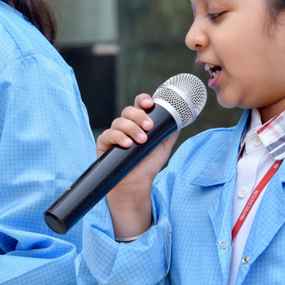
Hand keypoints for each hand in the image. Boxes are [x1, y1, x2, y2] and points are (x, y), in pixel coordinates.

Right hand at [97, 94, 179, 239]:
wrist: (136, 184)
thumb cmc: (148, 165)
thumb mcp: (163, 146)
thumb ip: (169, 132)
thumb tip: (180, 118)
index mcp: (138, 123)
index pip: (138, 105)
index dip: (143, 100)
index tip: (150, 104)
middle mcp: (125, 126)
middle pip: (128, 110)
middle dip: (139, 116)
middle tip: (149, 127)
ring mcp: (114, 134)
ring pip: (119, 121)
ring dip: (132, 128)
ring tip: (141, 141)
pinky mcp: (104, 144)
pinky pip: (108, 134)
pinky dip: (118, 137)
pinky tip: (127, 144)